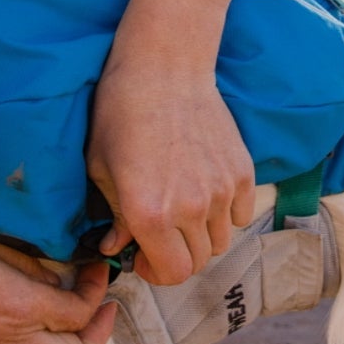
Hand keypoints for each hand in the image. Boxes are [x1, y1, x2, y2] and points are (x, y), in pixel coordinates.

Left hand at [87, 44, 255, 286]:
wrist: (164, 69)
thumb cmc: (121, 114)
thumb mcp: (101, 169)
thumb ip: (114, 217)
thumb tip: (118, 247)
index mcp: (149, 214)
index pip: (171, 273)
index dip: (157, 273)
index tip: (146, 259)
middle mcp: (190, 209)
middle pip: (198, 262)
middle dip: (177, 256)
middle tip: (162, 237)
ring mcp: (221, 191)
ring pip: (222, 240)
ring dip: (202, 236)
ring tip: (183, 212)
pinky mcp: (243, 172)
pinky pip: (241, 214)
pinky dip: (226, 213)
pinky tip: (206, 192)